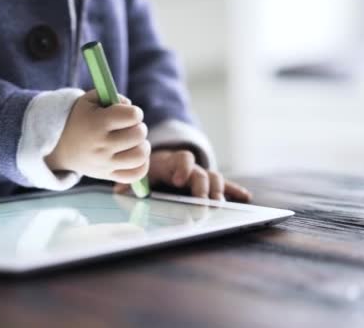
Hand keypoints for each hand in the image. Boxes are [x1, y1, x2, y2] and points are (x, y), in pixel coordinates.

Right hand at [46, 90, 149, 182]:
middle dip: (139, 127)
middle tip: (129, 128)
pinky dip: (142, 165)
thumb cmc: (81, 119)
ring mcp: (105, 163)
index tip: (127, 114)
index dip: (135, 113)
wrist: (60, 147)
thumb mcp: (90, 100)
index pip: (133, 116)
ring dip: (142, 146)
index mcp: (97, 123)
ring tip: (133, 142)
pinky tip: (134, 155)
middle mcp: (101, 146)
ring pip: (140, 156)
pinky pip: (136, 174)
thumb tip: (133, 111)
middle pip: (139, 134)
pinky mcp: (107, 175)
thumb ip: (114, 97)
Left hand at [114, 149, 251, 201]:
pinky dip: (235, 191)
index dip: (183, 168)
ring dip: (219, 191)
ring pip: (215, 179)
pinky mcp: (210, 185)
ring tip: (220, 203)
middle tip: (204, 200)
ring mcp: (202, 175)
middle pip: (202, 173)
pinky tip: (245, 198)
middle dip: (204, 187)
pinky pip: (226, 186)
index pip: (183, 160)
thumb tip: (118, 190)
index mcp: (173, 163)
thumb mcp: (142, 173)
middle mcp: (191, 168)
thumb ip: (131, 182)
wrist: (163, 163)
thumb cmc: (151, 170)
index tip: (179, 180)